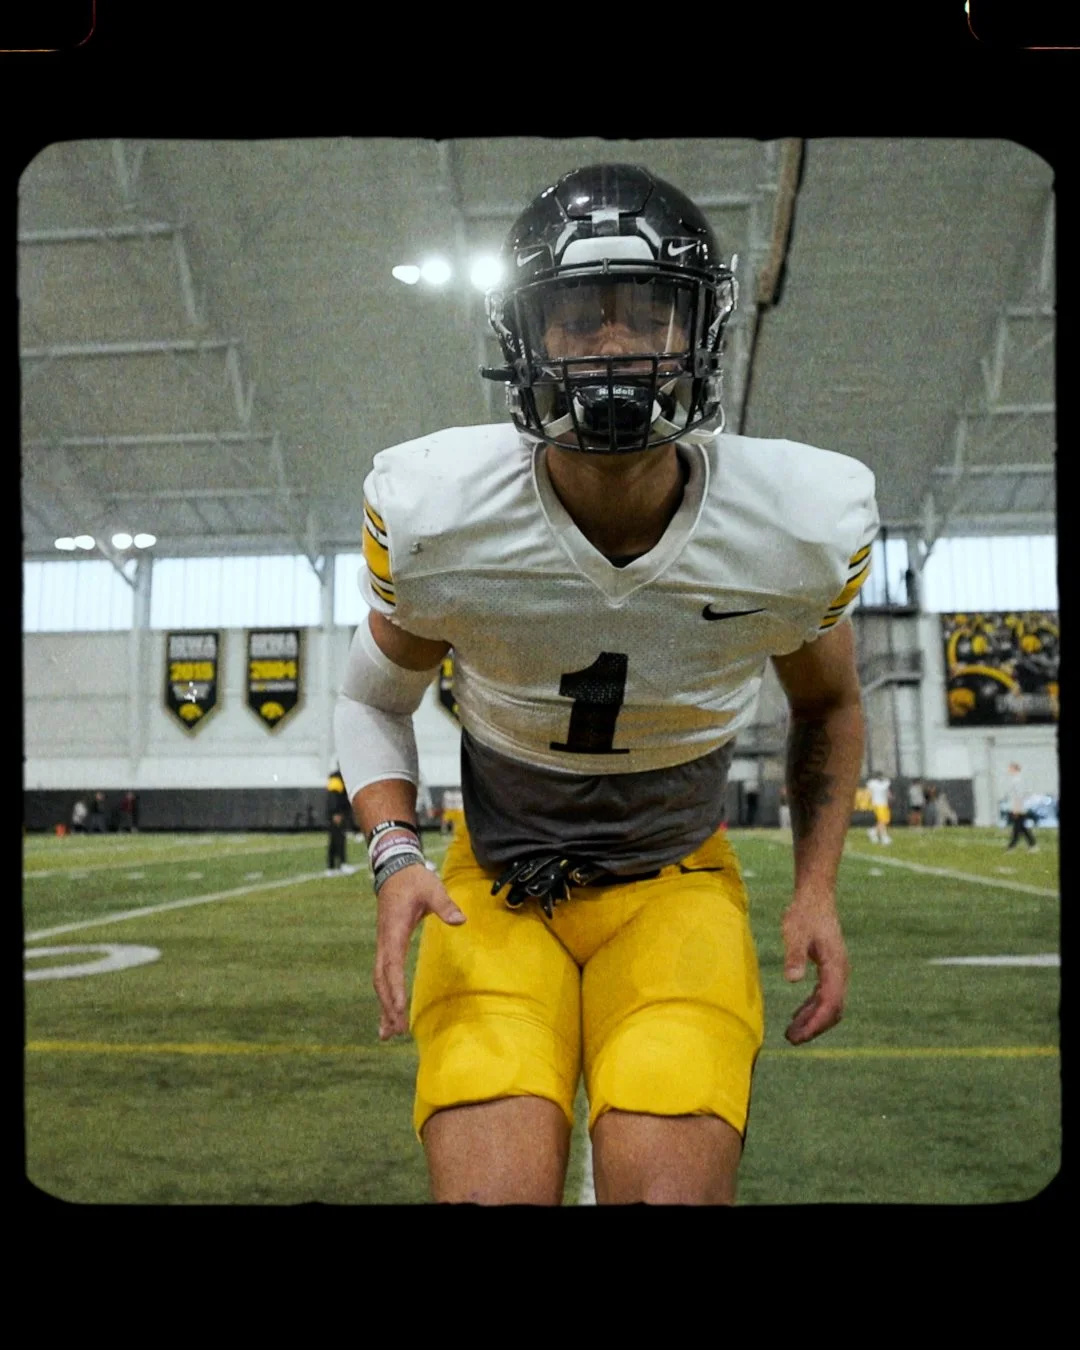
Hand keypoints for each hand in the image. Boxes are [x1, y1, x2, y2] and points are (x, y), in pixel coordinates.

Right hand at [373, 863, 465, 1040]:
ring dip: (383, 1006)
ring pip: (379, 981)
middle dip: (388, 1006)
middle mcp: (384, 942)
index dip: (395, 988)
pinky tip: (388, 1014)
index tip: (398, 1009)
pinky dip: (384, 996)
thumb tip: (460, 920)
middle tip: (396, 1031)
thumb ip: (445, 905)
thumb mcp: (432, 888)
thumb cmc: (414, 881)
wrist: (395, 871)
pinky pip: (383, 976)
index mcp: (393, 931)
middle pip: (382, 980)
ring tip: (388, 1034)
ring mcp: (383, 945)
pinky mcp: (387, 947)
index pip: (392, 965)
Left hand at [781, 894, 848, 1044]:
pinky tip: (797, 1016)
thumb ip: (794, 956)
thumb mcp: (794, 933)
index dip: (815, 1023)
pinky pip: (825, 996)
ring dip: (812, 1020)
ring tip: (791, 1033)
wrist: (815, 896)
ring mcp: (837, 970)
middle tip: (792, 1039)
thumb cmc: (804, 913)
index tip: (798, 1036)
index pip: (830, 1004)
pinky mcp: (830, 968)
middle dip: (814, 1027)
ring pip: (830, 1005)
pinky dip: (812, 1008)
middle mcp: (841, 972)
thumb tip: (793, 979)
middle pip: (833, 1010)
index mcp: (836, 966)